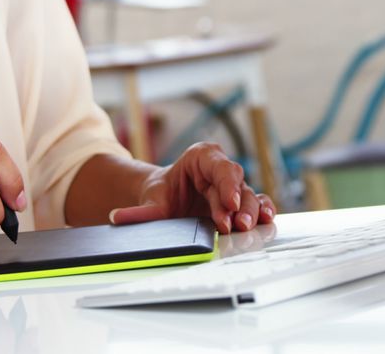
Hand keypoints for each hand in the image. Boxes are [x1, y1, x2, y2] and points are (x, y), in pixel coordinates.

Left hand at [108, 142, 275, 233]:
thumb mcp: (151, 200)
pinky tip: (266, 221)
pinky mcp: (240, 204)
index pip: (220, 167)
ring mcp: (232, 188)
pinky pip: (257, 205)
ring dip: (252, 212)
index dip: (227, 185)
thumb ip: (140, 211)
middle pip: (237, 184)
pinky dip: (263, 212)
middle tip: (236, 224)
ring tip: (247, 227)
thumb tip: (118, 217)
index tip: (229, 203)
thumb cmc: (164, 193)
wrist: (167, 200)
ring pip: (249, 196)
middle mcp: (221, 170)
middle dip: (239, 205)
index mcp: (202, 157)